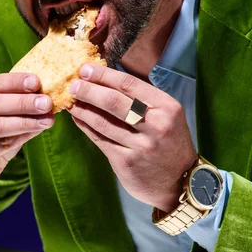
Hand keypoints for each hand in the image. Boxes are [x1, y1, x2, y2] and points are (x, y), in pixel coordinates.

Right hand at [0, 73, 53, 217]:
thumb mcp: (4, 128)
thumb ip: (20, 115)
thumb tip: (47, 103)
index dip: (15, 82)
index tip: (37, 81)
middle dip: (24, 102)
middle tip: (47, 102)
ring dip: (26, 121)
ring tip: (47, 119)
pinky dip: (20, 138)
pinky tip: (35, 133)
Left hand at [69, 64, 196, 212]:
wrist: (180, 182)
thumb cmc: (170, 144)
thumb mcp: (168, 116)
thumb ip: (143, 100)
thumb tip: (106, 81)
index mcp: (166, 108)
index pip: (128, 84)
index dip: (103, 75)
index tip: (86, 70)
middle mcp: (155, 125)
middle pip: (113, 102)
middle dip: (88, 91)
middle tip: (73, 85)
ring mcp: (140, 146)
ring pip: (102, 122)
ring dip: (83, 109)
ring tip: (72, 102)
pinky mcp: (126, 162)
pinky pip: (100, 140)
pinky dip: (86, 127)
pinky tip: (79, 119)